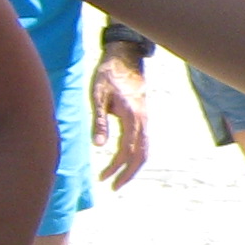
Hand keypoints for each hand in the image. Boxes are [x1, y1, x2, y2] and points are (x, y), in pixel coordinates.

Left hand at [90, 47, 150, 189]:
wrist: (125, 57)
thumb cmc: (108, 75)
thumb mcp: (98, 96)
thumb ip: (99, 121)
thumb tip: (98, 146)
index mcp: (132, 116)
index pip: (126, 150)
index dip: (115, 167)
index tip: (101, 177)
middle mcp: (143, 119)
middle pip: (141, 155)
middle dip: (128, 174)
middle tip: (113, 187)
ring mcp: (146, 118)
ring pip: (146, 149)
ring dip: (133, 167)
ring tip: (119, 179)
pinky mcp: (144, 117)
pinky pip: (144, 141)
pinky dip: (137, 156)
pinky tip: (125, 161)